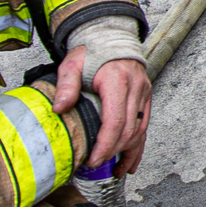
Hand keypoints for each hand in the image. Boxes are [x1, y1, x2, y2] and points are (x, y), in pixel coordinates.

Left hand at [52, 48, 152, 174]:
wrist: (111, 35)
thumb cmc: (91, 51)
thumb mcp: (72, 63)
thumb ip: (66, 85)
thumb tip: (59, 108)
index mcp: (117, 81)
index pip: (115, 122)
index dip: (105, 145)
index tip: (93, 160)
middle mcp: (135, 87)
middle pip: (129, 130)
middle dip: (113, 152)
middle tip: (96, 167)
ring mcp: (143, 92)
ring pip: (140, 130)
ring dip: (129, 153)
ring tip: (116, 171)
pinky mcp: (146, 95)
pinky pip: (145, 124)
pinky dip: (138, 144)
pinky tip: (131, 160)